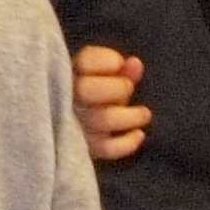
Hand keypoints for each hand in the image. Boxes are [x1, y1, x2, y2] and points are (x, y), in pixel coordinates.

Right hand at [72, 45, 150, 163]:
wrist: (65, 132)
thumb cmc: (91, 97)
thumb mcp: (103, 79)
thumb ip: (120, 69)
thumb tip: (134, 63)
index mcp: (69, 75)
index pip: (84, 61)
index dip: (106, 60)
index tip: (118, 64)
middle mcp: (66, 98)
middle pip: (86, 89)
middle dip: (117, 88)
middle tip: (128, 89)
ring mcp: (74, 125)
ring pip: (101, 119)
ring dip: (130, 116)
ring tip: (144, 113)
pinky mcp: (85, 149)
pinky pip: (106, 148)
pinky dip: (127, 143)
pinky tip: (139, 134)